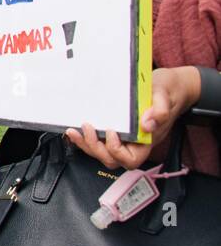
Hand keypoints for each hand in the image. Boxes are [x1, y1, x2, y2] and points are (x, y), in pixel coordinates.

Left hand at [66, 67, 201, 169]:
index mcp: (147, 140)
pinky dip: (86, 138)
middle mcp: (134, 143)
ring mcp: (124, 138)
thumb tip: (146, 124)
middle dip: (95, 148)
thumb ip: (159, 111)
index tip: (111, 132)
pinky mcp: (116, 129)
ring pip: (102, 153)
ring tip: (74, 131)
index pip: (131, 160)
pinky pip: (99, 141)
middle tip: (86, 128)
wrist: (170, 86)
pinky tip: (77, 129)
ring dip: (86, 145)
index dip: (117, 151)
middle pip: (112, 159)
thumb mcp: (165, 97)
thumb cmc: (168, 92)